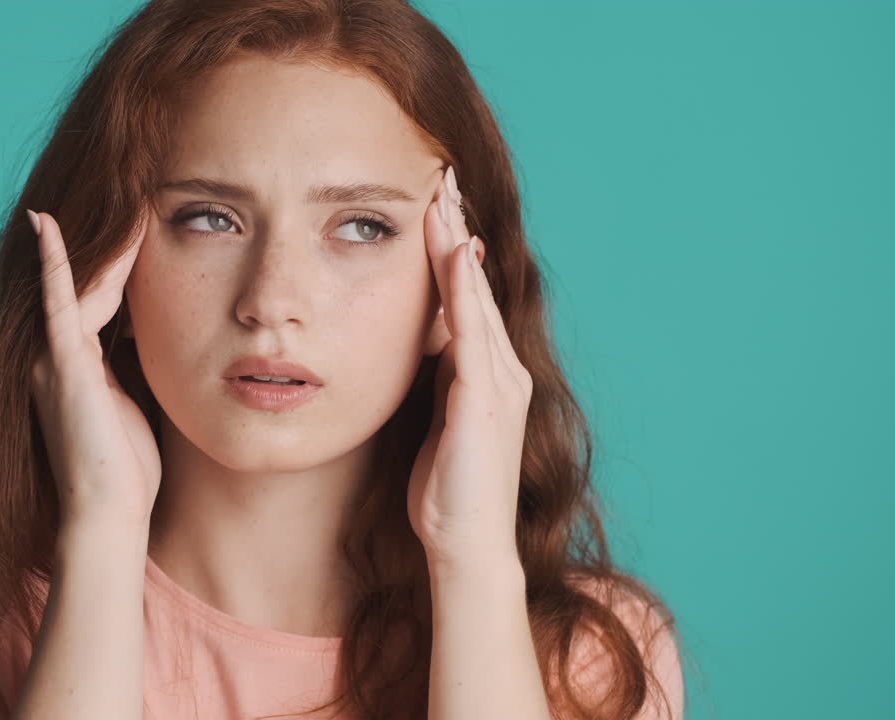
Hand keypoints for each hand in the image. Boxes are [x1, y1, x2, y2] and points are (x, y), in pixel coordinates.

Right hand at [27, 207, 161, 531]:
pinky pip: (58, 302)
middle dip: (116, 243)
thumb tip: (161, 335)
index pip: (101, 298)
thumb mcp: (135, 403)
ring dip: (108, 244)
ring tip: (132, 200)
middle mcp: (55, 354)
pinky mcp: (59, 364)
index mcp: (75, 364)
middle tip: (140, 194)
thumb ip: (136, 365)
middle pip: (90, 283)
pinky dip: (54, 263)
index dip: (121, 262)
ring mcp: (53, 357)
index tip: (146, 225)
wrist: (107, 513)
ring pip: (82, 285)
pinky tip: (46, 224)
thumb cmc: (126, 470)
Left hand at [407, 168, 533, 568]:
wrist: (466, 544)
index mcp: (487, 374)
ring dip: (457, 246)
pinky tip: (452, 255)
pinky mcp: (486, 399)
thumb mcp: (438, 421)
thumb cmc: (446, 491)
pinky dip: (463, 290)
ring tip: (442, 198)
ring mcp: (499, 382)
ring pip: (475, 298)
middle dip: (456, 231)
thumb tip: (424, 343)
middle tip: (441, 178)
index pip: (466, 297)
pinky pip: (472, 332)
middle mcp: (502, 369)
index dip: (451, 250)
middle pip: (474, 285)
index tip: (434, 205)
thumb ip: (439, 379)